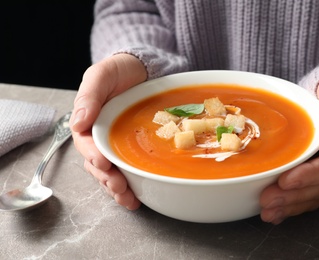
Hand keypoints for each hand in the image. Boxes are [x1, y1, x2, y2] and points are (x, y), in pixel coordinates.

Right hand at [70, 53, 146, 209]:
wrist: (143, 69)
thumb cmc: (119, 70)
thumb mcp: (102, 75)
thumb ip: (89, 96)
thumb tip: (79, 122)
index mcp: (88, 120)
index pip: (86, 143)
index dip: (93, 155)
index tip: (103, 163)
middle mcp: (99, 135)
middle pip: (97, 163)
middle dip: (106, 178)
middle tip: (119, 188)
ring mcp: (115, 143)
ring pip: (110, 171)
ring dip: (116, 187)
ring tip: (128, 200)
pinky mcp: (131, 148)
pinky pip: (127, 168)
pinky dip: (130, 183)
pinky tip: (137, 195)